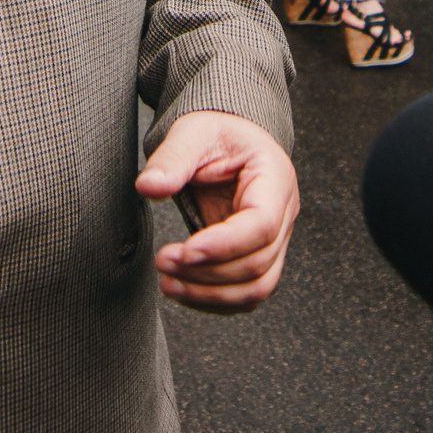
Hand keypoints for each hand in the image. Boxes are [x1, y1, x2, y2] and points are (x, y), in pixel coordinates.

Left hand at [135, 110, 298, 313]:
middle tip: (163, 262)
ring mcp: (275, 239)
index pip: (262, 225)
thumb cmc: (215, 132)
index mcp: (274, 178)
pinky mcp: (258, 256)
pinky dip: (215, 300)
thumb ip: (172, 158)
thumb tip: (149, 187)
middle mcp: (283, 213)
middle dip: (208, 272)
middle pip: (259, 263)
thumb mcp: (192, 132)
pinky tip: (183, 289)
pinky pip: (246, 293)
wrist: (226, 139)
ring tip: (168, 283)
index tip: (184, 251)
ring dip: (211, 294)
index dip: (225, 245)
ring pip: (257, 287)